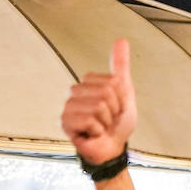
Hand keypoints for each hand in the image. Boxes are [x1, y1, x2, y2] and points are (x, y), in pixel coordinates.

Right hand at [61, 39, 137, 163]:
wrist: (112, 149)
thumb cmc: (116, 124)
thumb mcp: (124, 92)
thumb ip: (120, 67)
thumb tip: (121, 40)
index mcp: (88, 83)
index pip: (112, 82)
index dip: (120, 98)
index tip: (116, 108)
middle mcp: (75, 92)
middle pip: (105, 92)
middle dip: (114, 110)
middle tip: (108, 119)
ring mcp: (69, 107)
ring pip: (98, 106)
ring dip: (106, 121)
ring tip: (101, 127)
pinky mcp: (65, 122)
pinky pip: (90, 120)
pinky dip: (98, 130)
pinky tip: (93, 134)